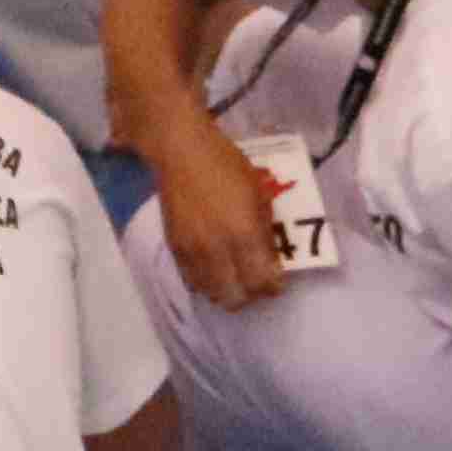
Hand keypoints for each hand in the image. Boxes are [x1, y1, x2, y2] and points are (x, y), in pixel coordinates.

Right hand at [155, 126, 285, 311]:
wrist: (182, 153)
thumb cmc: (227, 166)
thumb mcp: (259, 194)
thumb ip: (265, 232)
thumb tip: (270, 261)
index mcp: (244, 233)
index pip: (262, 281)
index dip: (272, 287)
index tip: (276, 281)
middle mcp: (218, 249)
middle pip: (236, 297)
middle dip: (250, 294)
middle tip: (255, 281)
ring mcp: (193, 251)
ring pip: (212, 294)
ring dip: (227, 290)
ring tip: (234, 277)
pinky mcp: (175, 248)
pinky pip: (192, 281)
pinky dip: (207, 282)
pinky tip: (214, 269)